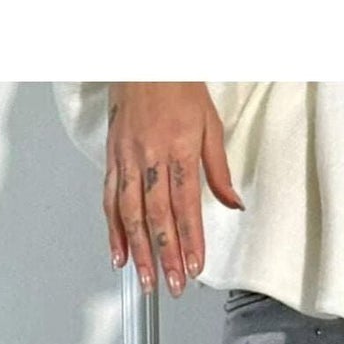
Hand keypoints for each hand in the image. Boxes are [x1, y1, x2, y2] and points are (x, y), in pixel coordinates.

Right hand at [104, 83, 243, 296]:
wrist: (143, 58)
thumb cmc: (178, 87)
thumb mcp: (211, 126)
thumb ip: (219, 170)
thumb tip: (234, 203)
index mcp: (179, 151)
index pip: (186, 206)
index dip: (190, 240)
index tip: (195, 266)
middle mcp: (150, 157)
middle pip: (158, 216)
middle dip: (166, 256)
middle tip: (173, 285)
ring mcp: (127, 159)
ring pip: (130, 213)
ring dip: (138, 251)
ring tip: (146, 280)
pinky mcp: (112, 157)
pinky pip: (110, 199)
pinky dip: (113, 229)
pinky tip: (119, 253)